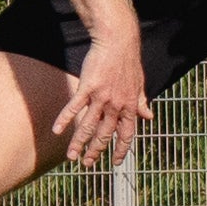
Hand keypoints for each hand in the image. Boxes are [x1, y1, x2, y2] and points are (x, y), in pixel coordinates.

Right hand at [60, 31, 155, 166]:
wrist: (118, 41)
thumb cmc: (128, 61)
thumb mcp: (139, 84)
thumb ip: (142, 102)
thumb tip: (149, 116)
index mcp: (130, 106)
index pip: (127, 134)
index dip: (121, 149)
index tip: (116, 162)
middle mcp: (116, 105)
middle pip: (104, 134)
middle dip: (96, 152)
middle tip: (87, 164)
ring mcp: (102, 97)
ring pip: (88, 126)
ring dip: (79, 143)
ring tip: (71, 157)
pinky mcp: (88, 87)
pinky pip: (75, 107)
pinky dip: (65, 119)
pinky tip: (57, 131)